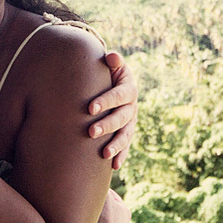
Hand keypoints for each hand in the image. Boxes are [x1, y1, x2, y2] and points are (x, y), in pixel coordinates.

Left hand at [88, 51, 137, 169]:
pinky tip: (114, 166)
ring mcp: (131, 121)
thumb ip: (113, 61)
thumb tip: (111, 56)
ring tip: (104, 154)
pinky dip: (121, 155)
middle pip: (122, 117)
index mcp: (129, 88)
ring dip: (116, 145)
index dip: (106, 101)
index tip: (90, 108)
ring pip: (126, 134)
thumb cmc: (108, 73)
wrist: (115, 83)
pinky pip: (126, 145)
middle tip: (91, 132)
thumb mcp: (112, 65)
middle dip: (107, 125)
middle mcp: (132, 106)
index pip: (118, 95)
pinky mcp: (127, 132)